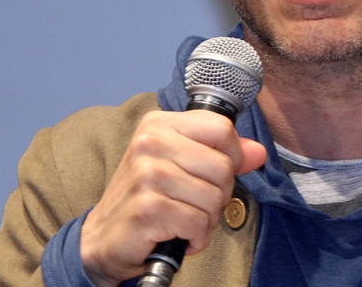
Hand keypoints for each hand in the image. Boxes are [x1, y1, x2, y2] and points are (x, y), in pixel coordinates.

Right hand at [79, 110, 266, 285]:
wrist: (103, 237)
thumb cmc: (146, 197)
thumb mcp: (182, 165)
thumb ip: (223, 155)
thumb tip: (258, 152)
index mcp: (160, 124)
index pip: (222, 128)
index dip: (230, 156)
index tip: (212, 173)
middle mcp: (151, 142)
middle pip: (223, 166)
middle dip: (218, 194)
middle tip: (192, 203)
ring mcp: (147, 174)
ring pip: (214, 197)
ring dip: (206, 219)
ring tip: (182, 219)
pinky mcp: (148, 208)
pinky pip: (198, 223)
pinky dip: (195, 236)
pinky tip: (176, 234)